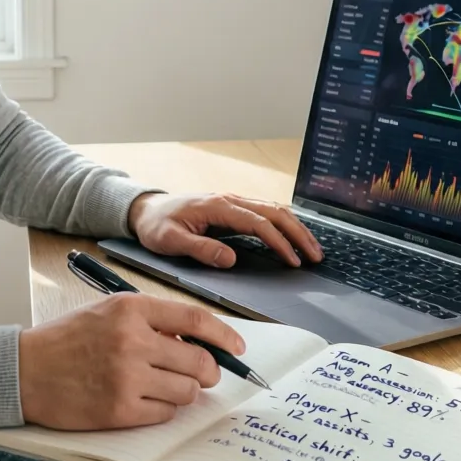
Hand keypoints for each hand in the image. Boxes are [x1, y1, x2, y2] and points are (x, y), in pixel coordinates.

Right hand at [18, 293, 243, 428]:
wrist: (24, 370)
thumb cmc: (67, 339)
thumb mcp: (108, 312)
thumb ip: (151, 320)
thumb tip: (199, 340)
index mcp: (131, 308)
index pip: (195, 319)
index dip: (225, 335)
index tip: (238, 347)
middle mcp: (132, 340)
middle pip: (199, 361)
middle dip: (209, 371)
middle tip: (202, 375)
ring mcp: (126, 377)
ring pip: (187, 391)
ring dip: (183, 392)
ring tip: (162, 386)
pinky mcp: (119, 410)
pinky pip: (165, 414)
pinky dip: (161, 410)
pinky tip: (141, 400)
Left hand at [129, 191, 322, 267]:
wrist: (146, 210)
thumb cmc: (157, 225)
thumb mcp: (171, 241)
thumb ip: (200, 249)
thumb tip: (229, 258)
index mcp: (217, 206)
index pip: (257, 223)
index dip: (278, 242)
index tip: (292, 261)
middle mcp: (230, 200)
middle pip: (274, 212)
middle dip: (298, 233)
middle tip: (315, 256)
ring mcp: (233, 201)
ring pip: (274, 210)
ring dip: (296, 227)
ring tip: (313, 248)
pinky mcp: (233, 208)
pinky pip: (266, 213)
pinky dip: (285, 224)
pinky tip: (294, 236)